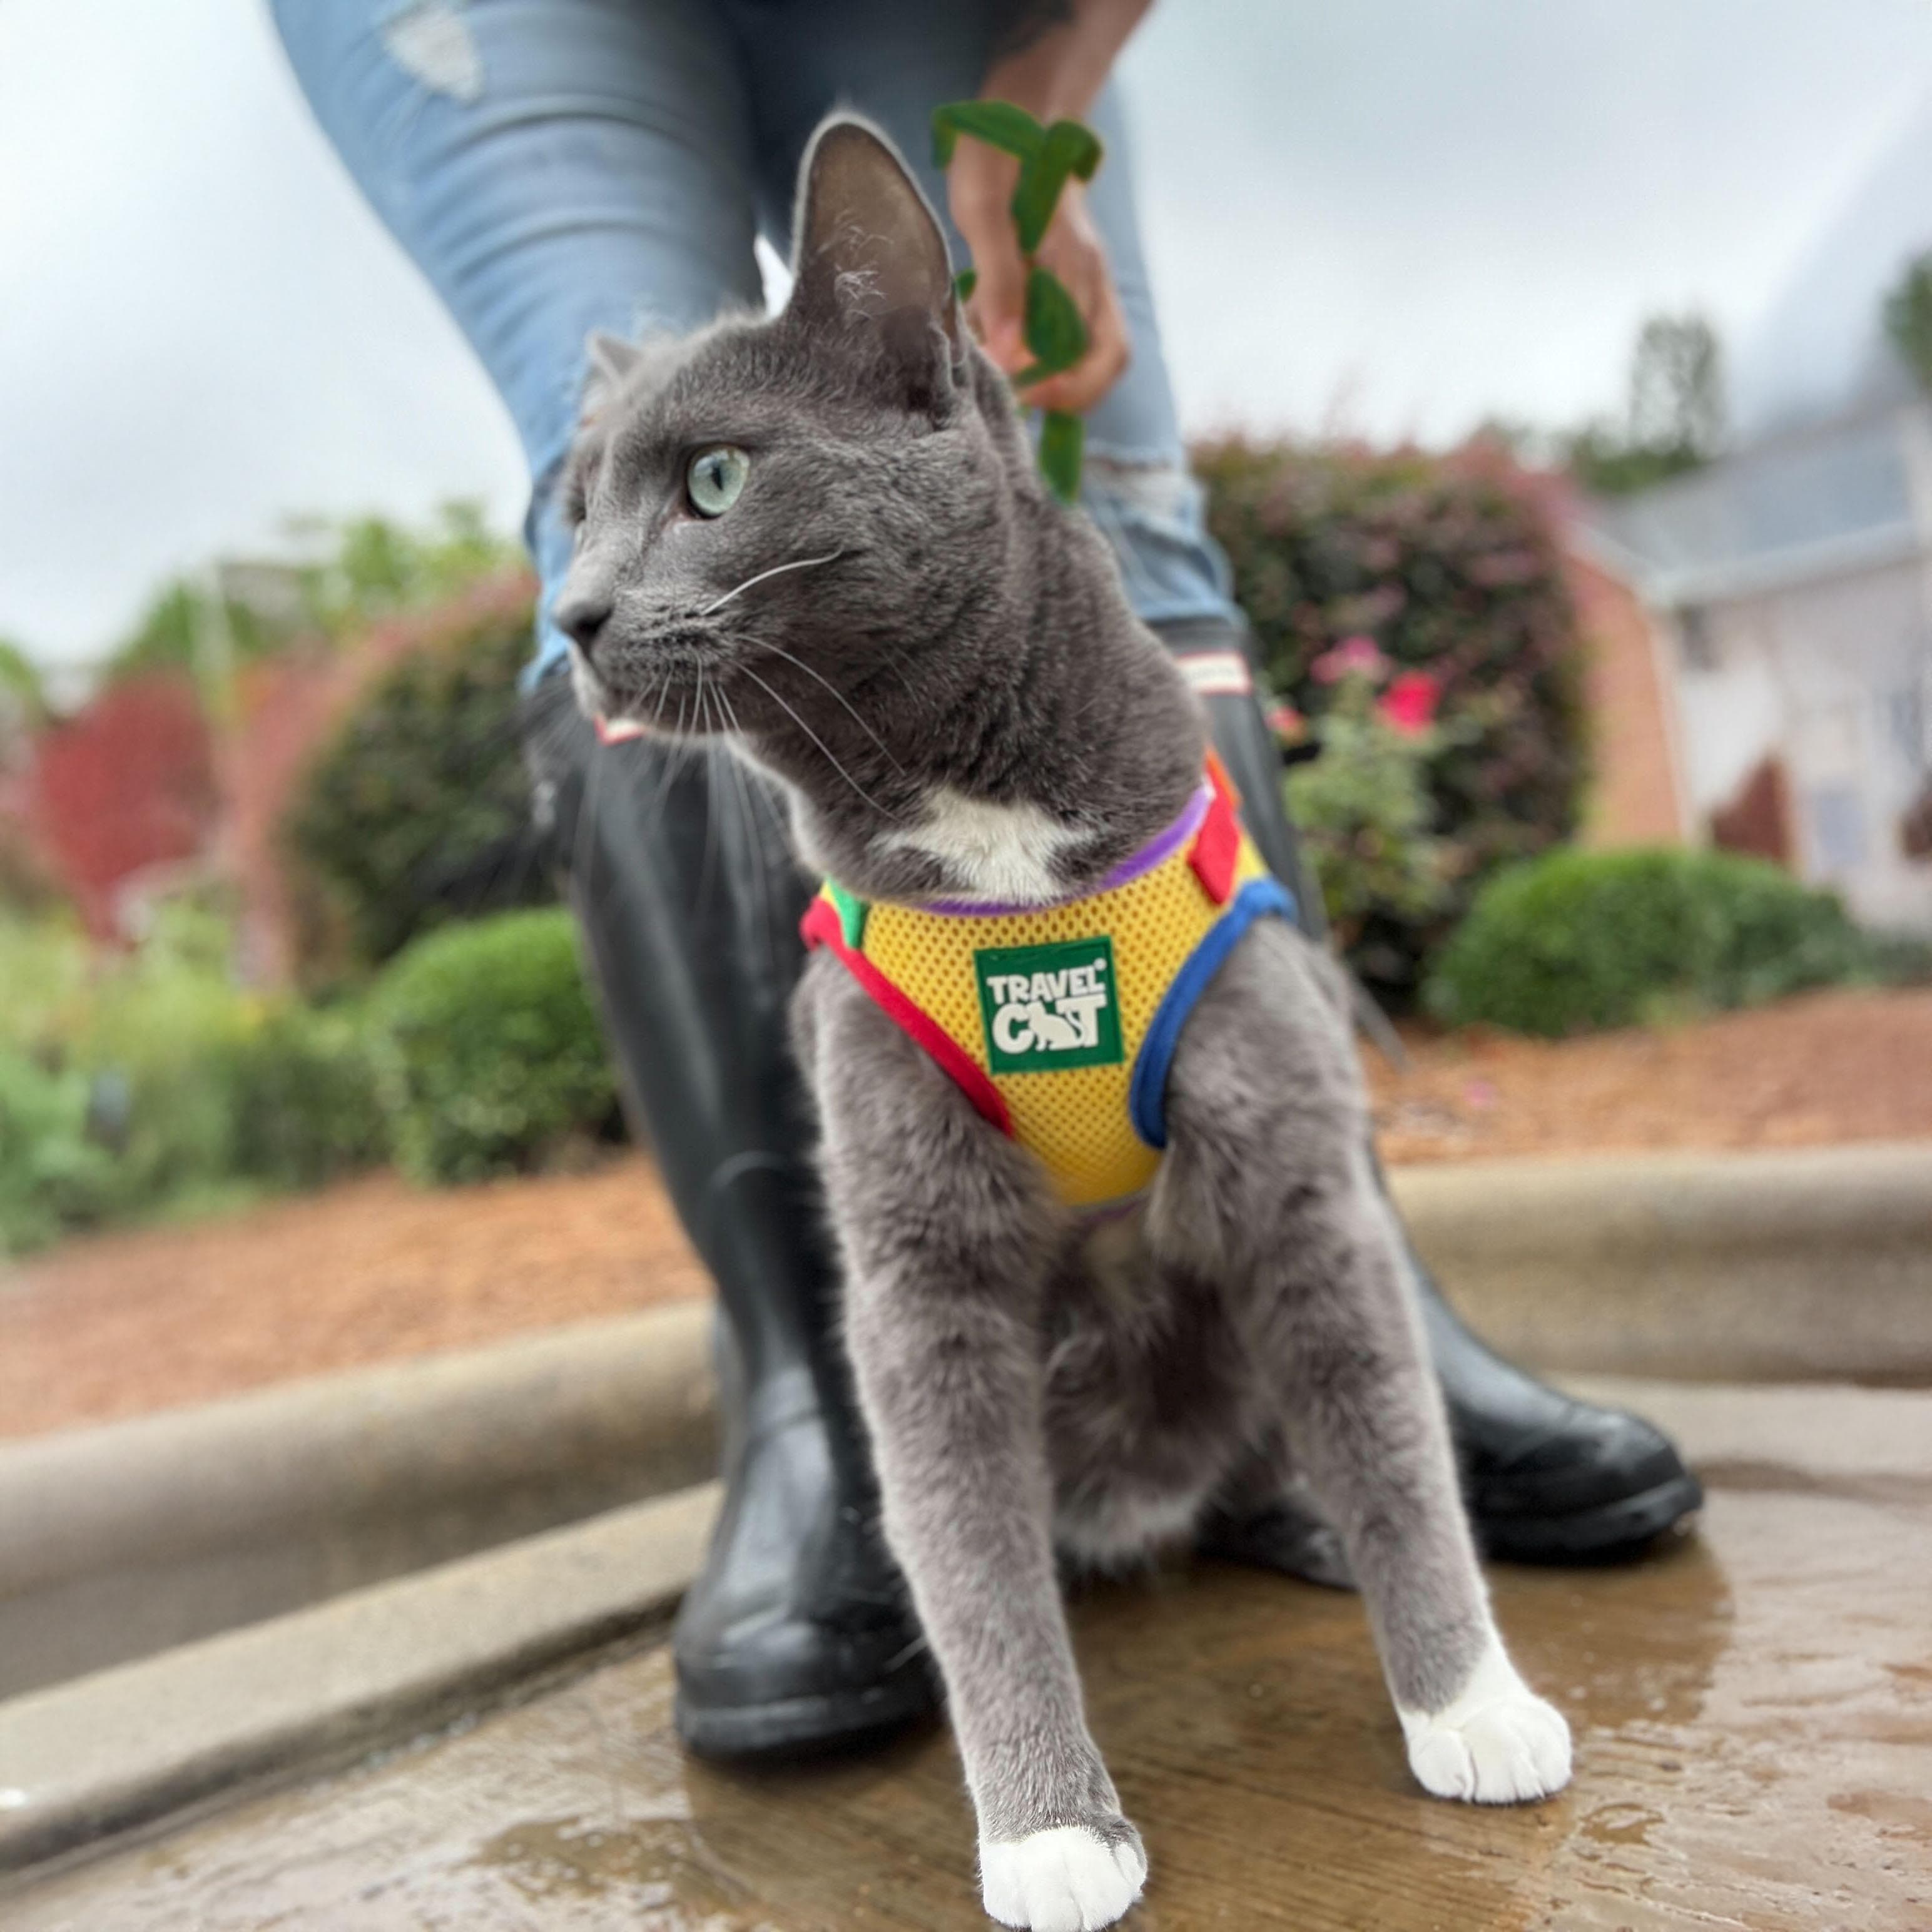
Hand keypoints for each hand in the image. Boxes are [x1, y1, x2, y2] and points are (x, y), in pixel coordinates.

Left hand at [946, 139, 1130, 415]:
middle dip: (1066, 394)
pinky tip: (1006, 345)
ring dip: (1055, 376)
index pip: (1092, 357)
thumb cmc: (998, 157)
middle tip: (1017, 398)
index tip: (1017, 393)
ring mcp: (1085, 278)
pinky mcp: (1069, 277)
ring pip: (1091, 352)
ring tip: (1010, 378)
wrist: (1018, 113)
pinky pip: (1071, 332)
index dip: (1058, 390)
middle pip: (1105, 363)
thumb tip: (1009, 356)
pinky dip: (1042, 352)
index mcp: (1078, 266)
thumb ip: (999, 283)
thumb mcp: (984, 213)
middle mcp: (1091, 278)